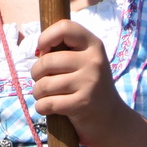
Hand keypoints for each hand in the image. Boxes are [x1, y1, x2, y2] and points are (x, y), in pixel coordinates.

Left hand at [31, 20, 131, 146]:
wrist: (111, 118)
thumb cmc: (88, 85)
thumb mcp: (84, 61)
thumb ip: (64, 51)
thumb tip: (38, 50)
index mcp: (93, 45)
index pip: (65, 27)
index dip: (46, 37)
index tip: (43, 51)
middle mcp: (94, 61)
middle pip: (47, 61)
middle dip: (35, 73)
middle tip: (40, 79)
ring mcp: (90, 82)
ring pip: (44, 84)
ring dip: (37, 92)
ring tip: (44, 94)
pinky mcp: (83, 104)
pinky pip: (47, 103)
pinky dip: (41, 107)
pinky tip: (47, 107)